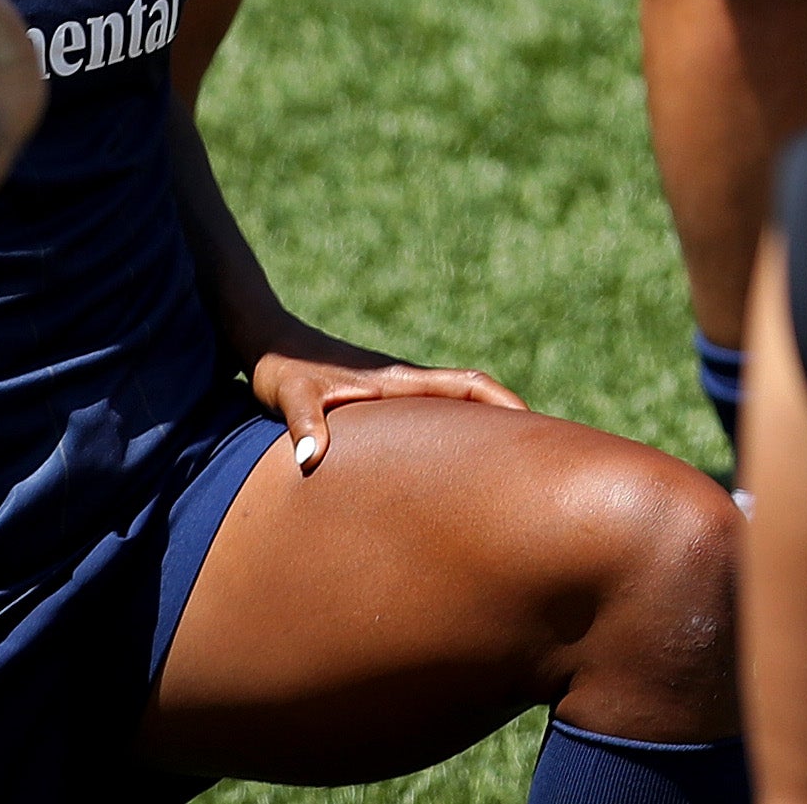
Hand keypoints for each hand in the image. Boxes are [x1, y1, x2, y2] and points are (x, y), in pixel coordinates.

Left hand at [245, 342, 524, 473]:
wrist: (265, 340)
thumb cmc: (279, 368)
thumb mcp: (287, 396)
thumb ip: (302, 425)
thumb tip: (311, 461)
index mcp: (396, 380)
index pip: (467, 386)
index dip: (504, 406)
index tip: (537, 429)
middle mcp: (405, 381)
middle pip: (473, 395)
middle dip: (508, 420)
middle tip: (541, 456)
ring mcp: (396, 388)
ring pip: (455, 405)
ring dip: (484, 427)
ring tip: (507, 467)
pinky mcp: (382, 398)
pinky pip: (433, 414)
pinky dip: (456, 432)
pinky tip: (450, 462)